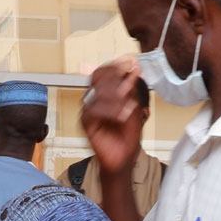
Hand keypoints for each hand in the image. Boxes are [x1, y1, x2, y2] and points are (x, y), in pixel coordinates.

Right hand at [80, 58, 147, 176]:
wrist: (123, 158)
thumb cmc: (127, 136)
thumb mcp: (133, 109)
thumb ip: (131, 90)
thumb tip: (134, 69)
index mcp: (106, 94)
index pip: (104, 73)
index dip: (114, 66)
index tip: (128, 62)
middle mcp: (95, 99)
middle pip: (98, 78)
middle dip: (115, 80)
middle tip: (128, 86)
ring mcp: (90, 110)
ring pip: (98, 94)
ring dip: (116, 98)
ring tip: (129, 108)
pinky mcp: (86, 123)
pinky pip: (94, 110)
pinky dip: (110, 112)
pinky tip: (121, 116)